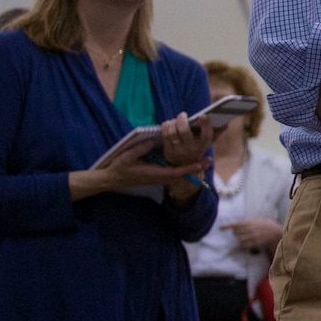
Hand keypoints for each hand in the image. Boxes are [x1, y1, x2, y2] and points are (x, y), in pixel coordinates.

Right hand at [69, 155, 206, 201]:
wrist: (112, 179)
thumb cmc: (119, 167)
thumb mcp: (127, 156)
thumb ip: (140, 149)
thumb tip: (153, 140)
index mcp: (154, 173)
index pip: (176, 172)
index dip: (190, 168)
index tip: (201, 163)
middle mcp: (159, 178)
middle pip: (181, 174)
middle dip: (195, 168)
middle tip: (208, 160)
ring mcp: (159, 178)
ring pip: (179, 174)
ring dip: (191, 168)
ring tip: (203, 160)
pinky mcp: (157, 176)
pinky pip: (173, 174)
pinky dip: (183, 169)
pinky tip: (190, 162)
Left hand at [157, 112, 214, 167]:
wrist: (184, 164)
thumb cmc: (198, 147)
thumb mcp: (208, 142)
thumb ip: (217, 132)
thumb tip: (226, 123)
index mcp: (203, 144)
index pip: (206, 135)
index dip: (205, 125)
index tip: (203, 115)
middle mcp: (191, 148)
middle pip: (184, 131)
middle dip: (182, 120)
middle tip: (183, 114)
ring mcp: (178, 149)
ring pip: (172, 132)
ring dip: (173, 122)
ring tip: (176, 119)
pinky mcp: (168, 149)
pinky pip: (165, 135)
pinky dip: (166, 126)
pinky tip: (169, 123)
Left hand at [225, 218, 285, 251]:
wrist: (275, 231)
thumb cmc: (264, 225)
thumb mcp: (255, 220)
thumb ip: (246, 223)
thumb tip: (234, 227)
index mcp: (249, 222)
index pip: (235, 224)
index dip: (227, 226)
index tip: (220, 228)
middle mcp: (250, 229)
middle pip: (235, 233)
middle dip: (235, 233)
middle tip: (238, 232)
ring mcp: (252, 236)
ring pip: (239, 239)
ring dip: (239, 238)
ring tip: (244, 237)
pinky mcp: (255, 242)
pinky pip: (244, 245)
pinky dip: (242, 244)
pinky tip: (245, 242)